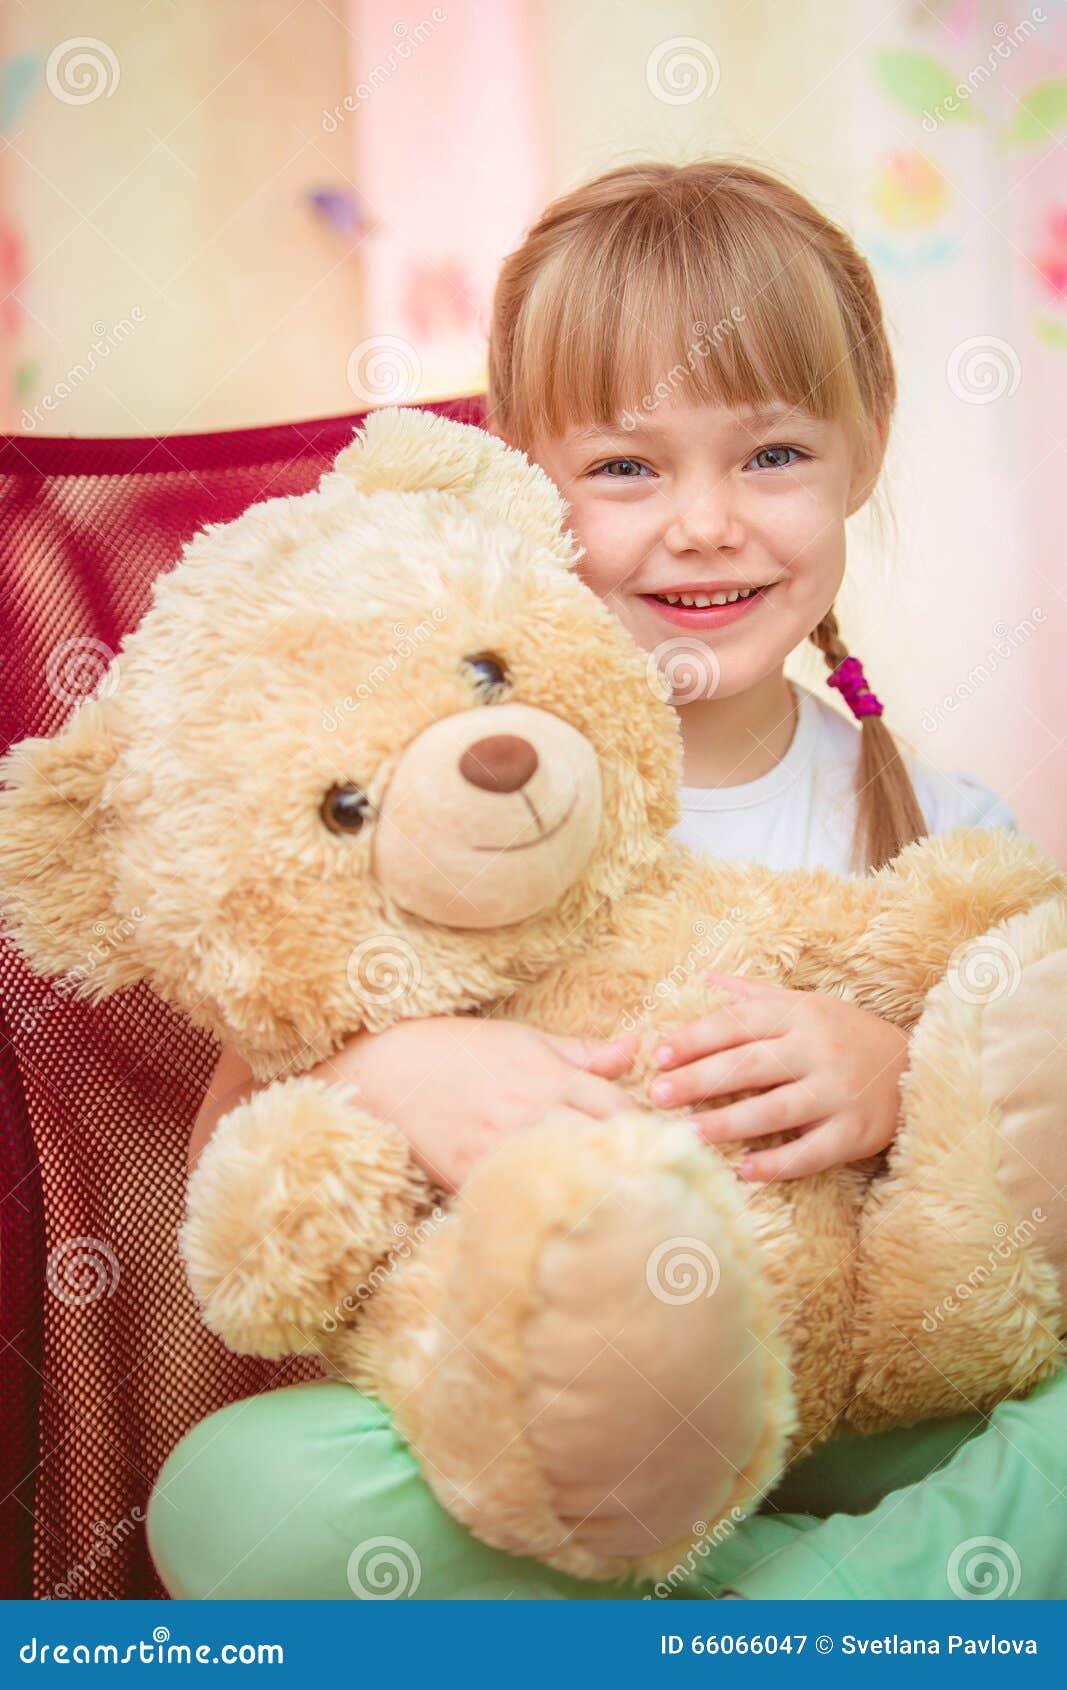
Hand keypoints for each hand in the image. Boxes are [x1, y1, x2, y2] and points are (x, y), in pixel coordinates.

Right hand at [309, 1016, 636, 1192]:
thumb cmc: (460, 1049)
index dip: (650, 1130)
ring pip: (568, 1177)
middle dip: (634, 1163)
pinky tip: (563, 1219)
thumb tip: (637, 1045)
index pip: (622, 1109)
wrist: (388, 1070)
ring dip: (596, 1189)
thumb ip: (585, 1051)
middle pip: (605, 1146)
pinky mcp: (472, 1179)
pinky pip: (521, 1199)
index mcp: (551, 1078)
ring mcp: (502, 1148)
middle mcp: (533, 1113)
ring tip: (623, 1208)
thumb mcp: (526, 1039)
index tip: (665, 1146)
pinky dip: (544, 1208)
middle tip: (659, 1183)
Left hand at [646, 971, 908, 1180]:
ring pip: (775, 1110)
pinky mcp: (855, 1132)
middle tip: (657, 1096)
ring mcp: (838, 1092)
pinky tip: (743, 1170)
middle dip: (699, 1080)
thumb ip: (754, 996)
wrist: (915, 1067)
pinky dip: (777, 1164)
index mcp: (800, 1015)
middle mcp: (818, 1049)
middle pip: (750, 1065)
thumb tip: (705, 976)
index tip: (658, 1055)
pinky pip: (811, 1152)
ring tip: (688, 1134)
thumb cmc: (845, 1034)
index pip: (738, 1023)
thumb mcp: (806, 1005)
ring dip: (729, 1123)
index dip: (696, 1038)